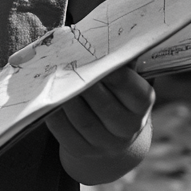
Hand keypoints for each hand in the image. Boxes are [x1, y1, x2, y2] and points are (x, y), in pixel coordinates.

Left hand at [45, 66, 153, 181]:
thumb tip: (103, 40)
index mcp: (142, 106)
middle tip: (70, 65)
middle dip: (86, 85)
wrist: (114, 140)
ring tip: (55, 79)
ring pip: (83, 120)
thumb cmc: (117, 96)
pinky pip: (65, 133)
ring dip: (67, 99)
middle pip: (105, 106)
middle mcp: (127, 128)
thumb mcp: (127, 82)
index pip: (136, 93)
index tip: (100, 58)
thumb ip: (119, 63)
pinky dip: (55, 115)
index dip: (118, 77)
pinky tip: (48, 99)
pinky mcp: (82, 150)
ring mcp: (104, 143)